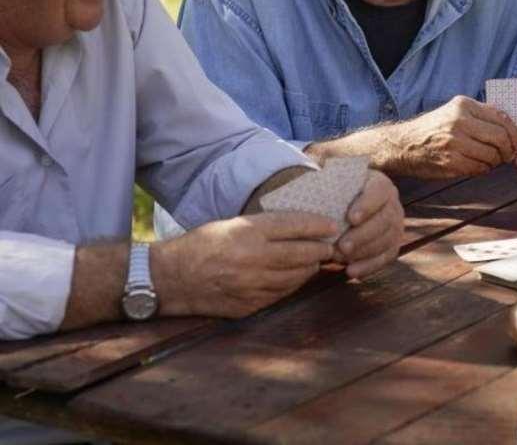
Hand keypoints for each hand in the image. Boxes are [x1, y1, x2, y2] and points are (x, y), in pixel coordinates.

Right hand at [153, 211, 338, 318]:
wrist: (171, 278)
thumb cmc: (203, 244)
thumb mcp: (231, 224)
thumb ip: (265, 227)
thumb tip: (299, 227)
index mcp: (247, 232)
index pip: (293, 226)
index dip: (317, 225)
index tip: (332, 225)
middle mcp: (253, 258)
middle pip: (301, 254)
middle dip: (321, 250)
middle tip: (332, 246)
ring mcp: (252, 285)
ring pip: (295, 277)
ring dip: (310, 269)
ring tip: (317, 261)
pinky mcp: (249, 305)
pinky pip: (281, 294)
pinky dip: (293, 284)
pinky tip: (297, 278)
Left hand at [334, 170, 403, 278]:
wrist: (346, 209)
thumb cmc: (338, 195)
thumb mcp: (336, 185)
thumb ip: (332, 187)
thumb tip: (316, 192)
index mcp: (380, 185)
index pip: (379, 192)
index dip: (367, 205)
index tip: (351, 218)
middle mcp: (393, 204)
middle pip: (384, 220)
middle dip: (363, 235)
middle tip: (342, 246)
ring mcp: (396, 226)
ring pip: (387, 240)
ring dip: (363, 252)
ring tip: (340, 258)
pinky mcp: (393, 245)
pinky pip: (386, 258)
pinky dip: (369, 266)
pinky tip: (351, 272)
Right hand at [385, 96, 516, 178]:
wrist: (404, 144)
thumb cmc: (434, 128)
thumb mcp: (455, 111)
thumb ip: (482, 114)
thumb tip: (512, 125)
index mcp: (463, 105)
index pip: (502, 118)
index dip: (515, 133)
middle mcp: (459, 121)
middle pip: (501, 138)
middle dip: (508, 150)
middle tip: (507, 156)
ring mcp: (454, 142)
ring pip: (492, 155)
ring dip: (495, 162)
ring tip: (489, 161)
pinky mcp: (451, 161)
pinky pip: (479, 168)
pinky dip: (483, 169)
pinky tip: (477, 166)